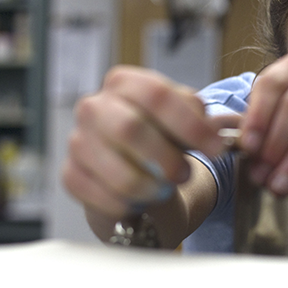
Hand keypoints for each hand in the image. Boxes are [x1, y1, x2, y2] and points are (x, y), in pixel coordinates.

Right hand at [62, 66, 224, 218]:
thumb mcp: (184, 119)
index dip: (190, 124)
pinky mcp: (71, 175)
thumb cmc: (162, 137)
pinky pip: (104, 197)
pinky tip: (142, 201)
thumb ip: (200, 119)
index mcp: (124, 83)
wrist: (135, 169)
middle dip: (167, 158)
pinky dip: (131, 204)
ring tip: (166, 190)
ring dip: (151, 187)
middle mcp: (94, 107)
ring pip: (117, 171)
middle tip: (185, 174)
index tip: (216, 148)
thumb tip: (214, 133)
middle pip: (130, 129)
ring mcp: (78, 141)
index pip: (156, 95)